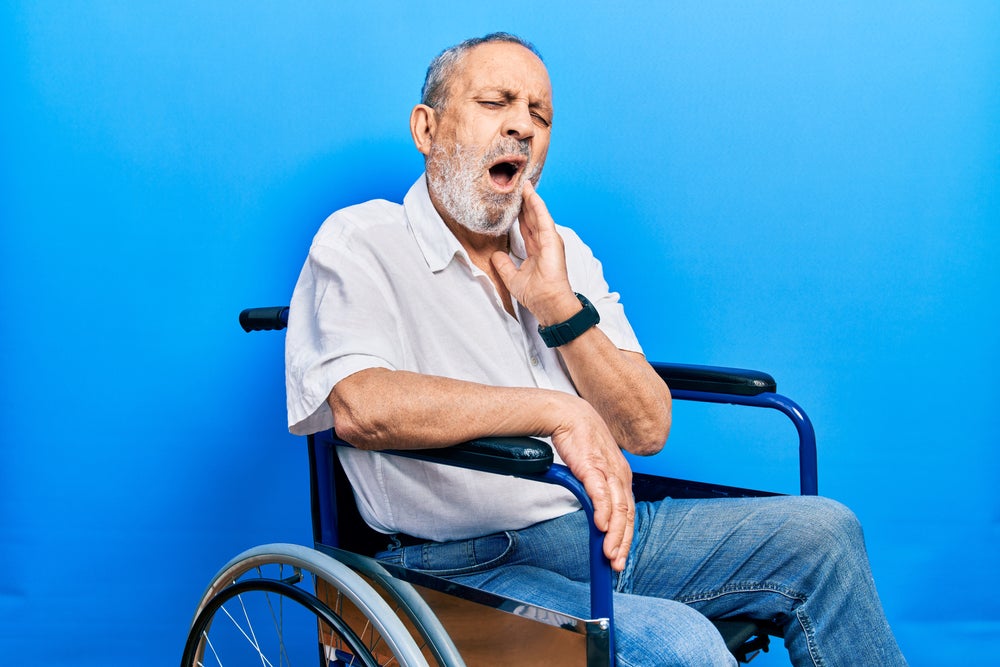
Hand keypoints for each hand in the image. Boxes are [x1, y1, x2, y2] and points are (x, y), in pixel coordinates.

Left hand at [492, 181, 580, 325]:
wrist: (547, 302)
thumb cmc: (536, 294)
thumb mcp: (513, 278)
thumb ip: (504, 265)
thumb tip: (495, 254)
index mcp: (536, 250)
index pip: (526, 228)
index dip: (519, 215)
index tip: (512, 203)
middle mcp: (544, 243)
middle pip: (532, 218)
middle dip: (524, 202)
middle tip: (516, 186)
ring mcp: (549, 240)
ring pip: (538, 214)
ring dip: (531, 199)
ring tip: (523, 184)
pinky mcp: (552, 240)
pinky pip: (543, 218)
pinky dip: (537, 205)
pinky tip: (530, 194)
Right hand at [549, 396, 635, 571]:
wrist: (566, 415)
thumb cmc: (579, 439)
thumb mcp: (593, 468)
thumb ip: (597, 489)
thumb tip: (595, 513)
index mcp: (621, 476)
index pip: (628, 512)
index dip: (626, 537)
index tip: (619, 556)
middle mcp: (620, 475)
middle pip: (627, 514)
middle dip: (623, 543)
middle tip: (616, 564)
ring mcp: (607, 471)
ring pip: (618, 508)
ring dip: (615, 534)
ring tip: (609, 553)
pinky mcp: (592, 467)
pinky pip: (601, 493)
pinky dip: (603, 511)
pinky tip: (601, 526)